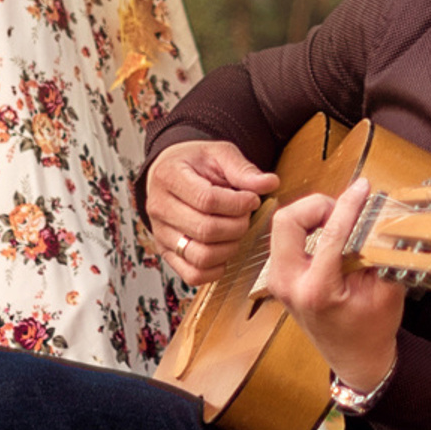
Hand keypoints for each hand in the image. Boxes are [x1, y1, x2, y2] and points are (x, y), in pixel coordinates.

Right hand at [146, 140, 278, 283]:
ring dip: (229, 248)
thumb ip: (243, 170)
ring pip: (200, 256)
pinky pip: (193, 274)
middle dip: (237, 226)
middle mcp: (159, 208)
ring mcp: (160, 234)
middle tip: (246, 216)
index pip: (206, 200)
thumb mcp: (219, 154)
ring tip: (236, 231)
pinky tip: (225, 249)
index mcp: (169, 177)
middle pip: (205, 230)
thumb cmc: (195, 163)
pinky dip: (216, 269)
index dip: (238, 204)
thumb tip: (271, 183)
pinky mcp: (166, 253)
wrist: (171, 173)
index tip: (252, 199)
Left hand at [259, 177, 405, 398]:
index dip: (349, 205)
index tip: (363, 188)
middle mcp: (289, 284)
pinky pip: (286, 236)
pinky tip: (330, 233)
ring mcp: (279, 280)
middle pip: (287, 220)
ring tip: (340, 223)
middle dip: (317, 205)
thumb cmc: (372, 330)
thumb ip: (382, 251)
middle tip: (344, 212)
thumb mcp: (387, 290)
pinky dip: (308, 226)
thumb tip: (378, 212)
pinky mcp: (280, 275)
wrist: (355, 358)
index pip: (329, 234)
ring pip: (283, 224)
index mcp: (316, 291)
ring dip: (312, 215)